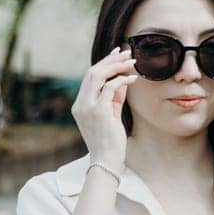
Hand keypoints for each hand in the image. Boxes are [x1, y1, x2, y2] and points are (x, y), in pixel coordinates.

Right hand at [71, 45, 138, 169]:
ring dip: (116, 66)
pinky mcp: (99, 112)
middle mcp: (81, 104)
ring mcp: (87, 107)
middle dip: (110, 60)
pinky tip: (133, 78)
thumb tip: (124, 79)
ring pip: (98, 76)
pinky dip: (122, 80)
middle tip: (127, 54)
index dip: (104, 63)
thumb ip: (115, 97)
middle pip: (92, 72)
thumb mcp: (111, 114)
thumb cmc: (110, 141)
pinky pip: (110, 88)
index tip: (116, 54)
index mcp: (80, 105)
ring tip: (131, 62)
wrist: (106, 161)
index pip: (90, 77)